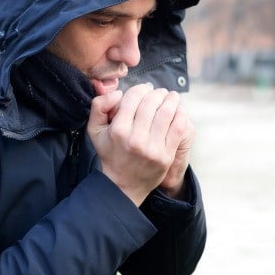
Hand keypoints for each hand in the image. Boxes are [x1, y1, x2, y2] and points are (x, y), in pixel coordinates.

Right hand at [88, 84, 191, 205]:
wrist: (122, 185)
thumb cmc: (110, 153)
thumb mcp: (95, 130)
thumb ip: (99, 106)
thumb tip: (119, 92)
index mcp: (118, 130)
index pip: (133, 97)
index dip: (141, 88)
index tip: (145, 89)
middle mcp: (136, 139)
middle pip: (151, 103)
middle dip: (158, 93)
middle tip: (160, 92)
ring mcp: (153, 148)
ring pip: (167, 113)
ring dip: (171, 100)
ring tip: (172, 96)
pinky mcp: (166, 156)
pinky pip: (178, 128)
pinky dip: (180, 115)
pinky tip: (178, 110)